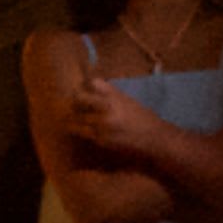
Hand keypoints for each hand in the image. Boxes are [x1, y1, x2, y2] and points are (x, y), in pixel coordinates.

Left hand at [63, 74, 179, 169]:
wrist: (153, 138)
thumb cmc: (143, 118)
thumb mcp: (128, 101)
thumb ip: (112, 95)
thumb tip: (94, 88)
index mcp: (115, 95)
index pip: (93, 83)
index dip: (87, 86)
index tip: (83, 88)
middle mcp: (106, 107)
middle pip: (79, 99)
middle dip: (75, 102)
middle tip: (72, 104)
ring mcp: (101, 124)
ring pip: (76, 118)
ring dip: (73, 119)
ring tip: (69, 119)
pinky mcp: (100, 139)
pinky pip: (84, 133)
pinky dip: (81, 131)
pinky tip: (81, 131)